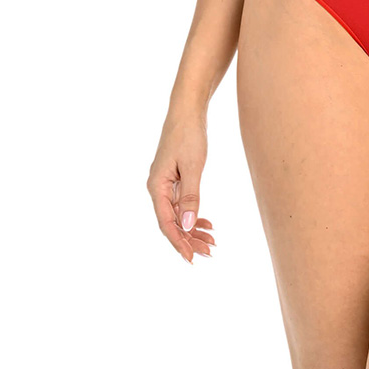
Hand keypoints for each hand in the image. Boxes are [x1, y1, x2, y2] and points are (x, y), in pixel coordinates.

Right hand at [147, 111, 215, 262]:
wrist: (187, 111)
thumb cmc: (188, 135)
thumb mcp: (193, 166)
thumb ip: (191, 197)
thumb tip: (189, 224)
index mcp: (157, 187)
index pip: (166, 222)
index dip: (179, 242)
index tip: (191, 258)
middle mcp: (158, 188)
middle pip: (172, 222)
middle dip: (189, 239)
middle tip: (209, 252)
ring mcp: (165, 184)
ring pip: (178, 215)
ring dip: (193, 229)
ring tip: (211, 242)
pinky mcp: (174, 180)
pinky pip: (182, 204)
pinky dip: (194, 215)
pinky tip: (206, 224)